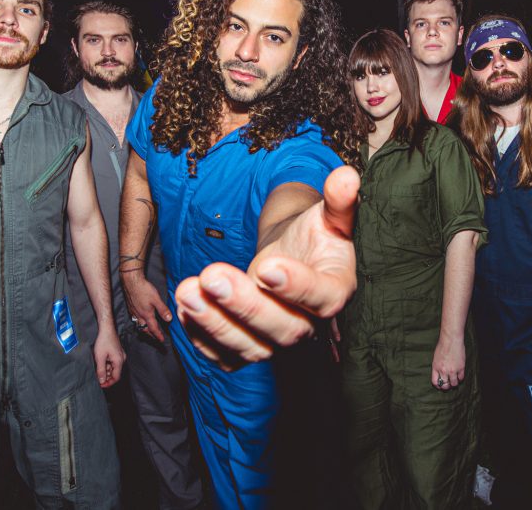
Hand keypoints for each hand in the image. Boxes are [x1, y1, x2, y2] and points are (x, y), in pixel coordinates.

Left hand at [93, 327, 125, 387]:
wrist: (107, 328)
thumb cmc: (104, 340)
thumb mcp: (100, 357)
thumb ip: (101, 370)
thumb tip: (101, 381)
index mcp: (119, 361)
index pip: (116, 377)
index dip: (108, 383)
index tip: (101, 385)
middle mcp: (122, 359)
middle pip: (115, 373)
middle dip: (106, 376)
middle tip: (97, 377)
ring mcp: (120, 355)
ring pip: (114, 367)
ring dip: (106, 370)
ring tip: (98, 367)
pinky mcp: (118, 352)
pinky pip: (113, 362)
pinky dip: (107, 364)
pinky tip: (101, 361)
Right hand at [122, 273, 171, 342]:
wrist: (131, 282)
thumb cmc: (143, 289)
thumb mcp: (156, 299)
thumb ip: (163, 310)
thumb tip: (169, 319)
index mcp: (146, 315)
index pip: (153, 328)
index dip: (158, 335)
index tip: (162, 341)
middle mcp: (139, 315)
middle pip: (144, 329)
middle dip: (151, 335)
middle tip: (155, 338)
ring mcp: (133, 312)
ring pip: (139, 325)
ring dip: (144, 329)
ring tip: (148, 331)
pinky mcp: (130, 307)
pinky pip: (135, 319)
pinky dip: (139, 323)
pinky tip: (140, 319)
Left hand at [175, 166, 358, 366]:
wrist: (293, 259)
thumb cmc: (314, 237)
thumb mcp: (329, 216)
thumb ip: (338, 201)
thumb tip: (346, 175)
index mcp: (335, 291)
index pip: (322, 297)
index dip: (296, 286)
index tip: (267, 266)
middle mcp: (309, 325)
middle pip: (283, 329)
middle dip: (244, 305)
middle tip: (212, 276)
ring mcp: (278, 341)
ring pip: (250, 349)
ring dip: (215, 323)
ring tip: (186, 291)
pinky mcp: (249, 347)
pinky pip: (226, 356)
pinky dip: (202, 337)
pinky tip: (185, 308)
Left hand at [431, 334, 464, 389]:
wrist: (451, 340)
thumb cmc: (442, 346)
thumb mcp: (436, 358)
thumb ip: (437, 367)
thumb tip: (440, 375)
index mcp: (436, 368)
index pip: (435, 382)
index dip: (438, 386)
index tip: (440, 386)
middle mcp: (443, 370)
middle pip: (445, 385)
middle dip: (446, 386)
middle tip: (448, 385)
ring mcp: (453, 370)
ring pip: (454, 384)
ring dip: (454, 383)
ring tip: (454, 380)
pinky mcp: (461, 368)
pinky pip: (461, 378)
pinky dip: (460, 378)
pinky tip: (459, 376)